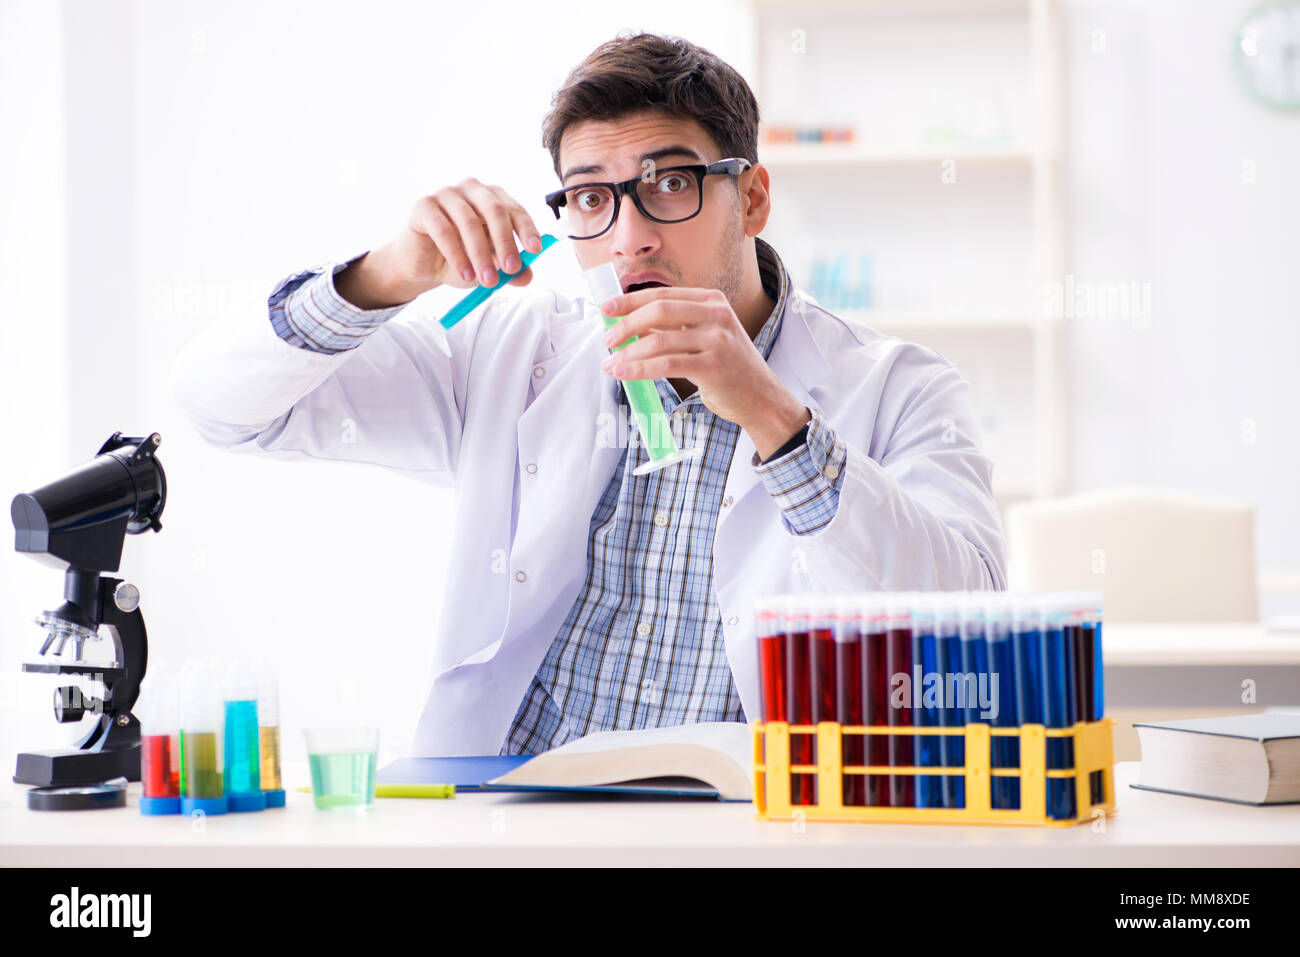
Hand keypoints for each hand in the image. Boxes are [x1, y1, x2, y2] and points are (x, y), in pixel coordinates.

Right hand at [336, 178, 542, 309]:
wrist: (422, 265)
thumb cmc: (460, 259)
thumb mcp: (489, 268)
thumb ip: (508, 270)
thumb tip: (527, 276)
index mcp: (492, 198)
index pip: (514, 209)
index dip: (526, 229)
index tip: (534, 250)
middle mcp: (471, 190)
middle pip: (494, 210)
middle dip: (505, 242)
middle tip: (511, 270)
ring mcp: (446, 194)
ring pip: (469, 222)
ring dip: (480, 255)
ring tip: (487, 282)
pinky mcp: (424, 206)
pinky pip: (443, 230)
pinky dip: (457, 255)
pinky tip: (465, 275)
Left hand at [597, 286, 809, 456]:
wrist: (760, 396)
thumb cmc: (727, 367)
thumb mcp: (706, 336)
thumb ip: (675, 327)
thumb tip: (630, 325)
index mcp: (711, 300)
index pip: (662, 294)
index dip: (630, 301)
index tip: (606, 309)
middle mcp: (716, 314)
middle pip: (659, 310)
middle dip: (626, 324)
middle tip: (607, 340)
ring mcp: (717, 339)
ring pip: (659, 340)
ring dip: (628, 352)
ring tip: (611, 363)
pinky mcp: (713, 366)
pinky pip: (666, 365)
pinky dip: (640, 369)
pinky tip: (624, 374)